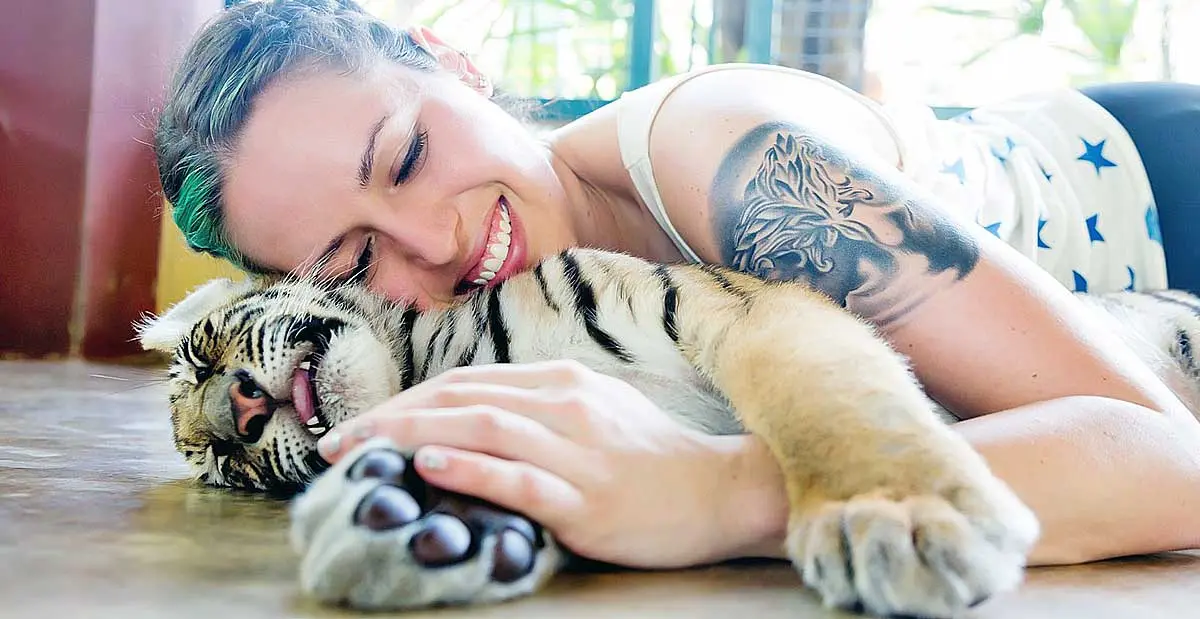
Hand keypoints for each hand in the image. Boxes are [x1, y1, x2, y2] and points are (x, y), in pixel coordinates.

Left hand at [315, 359, 787, 568]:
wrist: (723, 490)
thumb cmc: (653, 458)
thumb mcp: (596, 412)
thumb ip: (536, 410)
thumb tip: (469, 419)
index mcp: (562, 382)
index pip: (465, 382)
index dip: (405, 400)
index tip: (360, 424)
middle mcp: (565, 406)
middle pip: (460, 400)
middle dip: (389, 418)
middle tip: (333, 444)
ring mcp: (577, 452)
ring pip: (481, 431)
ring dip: (410, 438)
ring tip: (358, 453)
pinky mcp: (589, 498)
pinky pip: (520, 478)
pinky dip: (470, 469)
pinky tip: (428, 466)